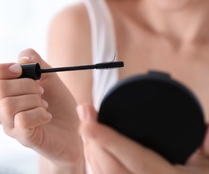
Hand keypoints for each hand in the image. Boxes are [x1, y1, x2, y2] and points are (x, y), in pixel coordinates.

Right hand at [0, 49, 82, 169]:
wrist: (74, 128)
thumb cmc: (57, 103)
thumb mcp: (48, 74)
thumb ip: (33, 61)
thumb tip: (22, 59)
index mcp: (1, 93)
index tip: (19, 70)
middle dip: (26, 84)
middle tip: (41, 91)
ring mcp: (10, 126)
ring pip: (8, 105)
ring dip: (33, 100)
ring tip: (44, 105)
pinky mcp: (23, 138)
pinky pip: (22, 120)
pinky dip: (40, 113)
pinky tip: (47, 116)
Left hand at [78, 104, 208, 173]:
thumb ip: (208, 147)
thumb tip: (207, 129)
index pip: (138, 160)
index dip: (111, 141)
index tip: (89, 124)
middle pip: (110, 168)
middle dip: (93, 141)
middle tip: (85, 113)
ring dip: (91, 150)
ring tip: (86, 124)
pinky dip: (95, 163)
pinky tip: (92, 146)